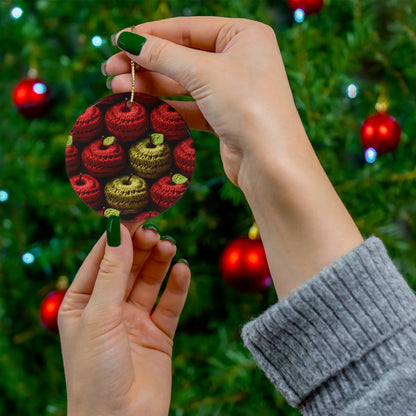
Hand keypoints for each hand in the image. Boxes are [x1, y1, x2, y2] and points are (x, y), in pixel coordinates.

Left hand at [58, 222, 189, 415]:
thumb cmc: (95, 372)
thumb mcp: (99, 315)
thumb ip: (112, 272)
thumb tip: (119, 230)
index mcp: (83, 302)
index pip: (101, 259)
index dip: (117, 236)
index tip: (134, 213)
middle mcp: (109, 308)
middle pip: (128, 266)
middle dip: (141, 248)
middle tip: (155, 232)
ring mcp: (135, 320)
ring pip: (150, 281)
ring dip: (159, 262)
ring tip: (169, 246)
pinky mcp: (159, 333)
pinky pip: (170, 303)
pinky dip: (178, 286)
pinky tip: (183, 270)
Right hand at [104, 17, 300, 186]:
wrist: (270, 162)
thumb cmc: (247, 106)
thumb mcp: (203, 72)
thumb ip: (163, 55)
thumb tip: (128, 40)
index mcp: (244, 35)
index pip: (188, 28)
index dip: (151, 34)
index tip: (118, 41)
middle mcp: (240, 60)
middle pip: (183, 56)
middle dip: (146, 63)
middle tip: (110, 69)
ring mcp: (232, 90)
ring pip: (184, 83)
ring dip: (151, 85)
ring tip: (116, 88)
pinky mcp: (225, 118)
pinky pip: (190, 106)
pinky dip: (166, 106)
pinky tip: (141, 106)